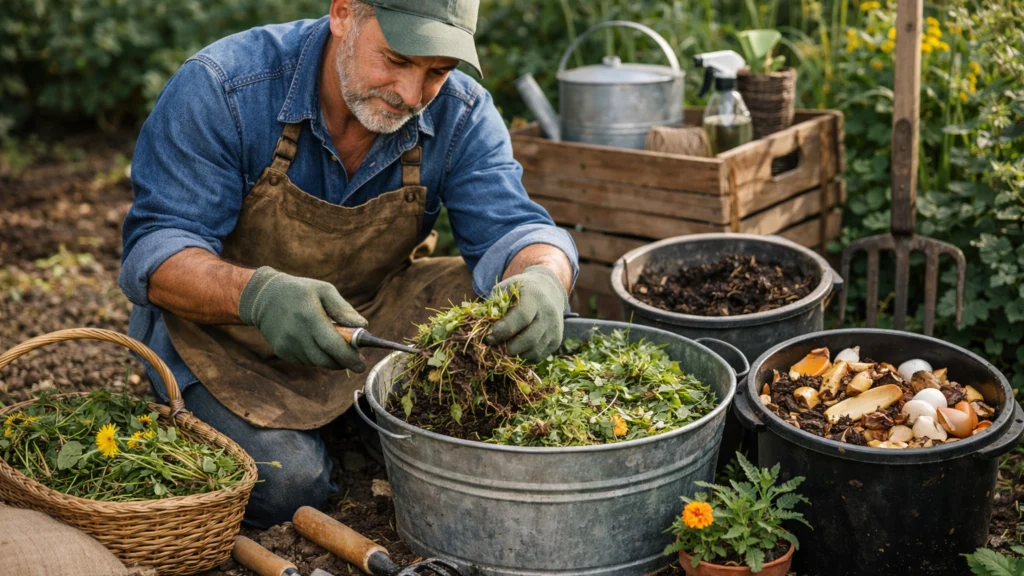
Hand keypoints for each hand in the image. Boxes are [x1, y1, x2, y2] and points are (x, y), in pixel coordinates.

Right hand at [239, 267, 367, 370]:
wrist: (264, 297)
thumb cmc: (300, 291)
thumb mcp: (324, 290)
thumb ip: (343, 309)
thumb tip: (362, 326)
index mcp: (310, 316)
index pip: (333, 345)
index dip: (349, 358)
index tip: (362, 364)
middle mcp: (297, 334)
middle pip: (326, 360)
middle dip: (344, 362)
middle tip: (355, 359)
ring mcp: (287, 345)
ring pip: (317, 363)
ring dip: (330, 359)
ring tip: (334, 345)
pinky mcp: (282, 351)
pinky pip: (306, 361)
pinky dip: (316, 357)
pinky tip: (315, 343)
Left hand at [485, 265, 567, 362]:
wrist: (549, 290)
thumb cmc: (520, 290)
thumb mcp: (506, 288)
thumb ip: (494, 305)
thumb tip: (480, 325)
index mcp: (534, 297)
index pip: (522, 317)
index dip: (504, 330)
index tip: (489, 337)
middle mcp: (548, 314)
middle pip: (529, 338)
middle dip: (508, 348)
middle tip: (493, 348)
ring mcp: (554, 329)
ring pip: (534, 351)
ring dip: (515, 355)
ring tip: (502, 351)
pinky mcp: (556, 341)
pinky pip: (538, 356)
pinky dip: (524, 358)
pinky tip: (514, 351)